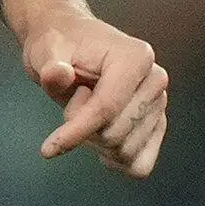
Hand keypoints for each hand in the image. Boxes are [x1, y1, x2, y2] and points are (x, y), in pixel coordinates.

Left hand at [24, 9, 167, 176]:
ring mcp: (159, 103)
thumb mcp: (45, 51)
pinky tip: (97, 142)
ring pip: (126, 152)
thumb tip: (58, 74)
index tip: (47, 149)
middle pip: (116, 133)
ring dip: (96, 142)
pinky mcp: (156, 122)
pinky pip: (140, 164)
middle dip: (84, 129)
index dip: (76, 130)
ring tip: (85, 111)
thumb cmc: (59, 45)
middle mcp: (155, 80)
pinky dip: (116, 161)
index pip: (107, 107)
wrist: (69, 42)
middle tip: (73, 101)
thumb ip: (50, 66)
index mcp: (135, 57)